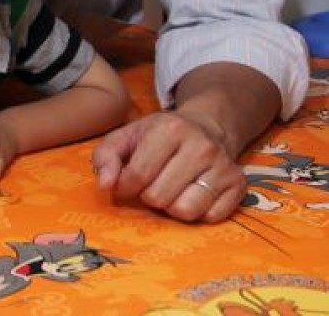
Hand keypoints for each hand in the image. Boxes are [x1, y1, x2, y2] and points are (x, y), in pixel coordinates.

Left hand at [91, 110, 246, 221]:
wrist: (206, 127)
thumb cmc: (158, 136)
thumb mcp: (126, 136)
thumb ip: (106, 157)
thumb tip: (105, 185)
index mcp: (170, 130)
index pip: (138, 176)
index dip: (125, 186)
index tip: (126, 182)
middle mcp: (201, 146)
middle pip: (159, 197)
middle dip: (148, 196)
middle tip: (152, 183)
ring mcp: (224, 166)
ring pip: (186, 211)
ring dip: (171, 207)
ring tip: (170, 189)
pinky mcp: (239, 185)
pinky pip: (210, 217)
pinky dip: (197, 212)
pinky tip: (191, 193)